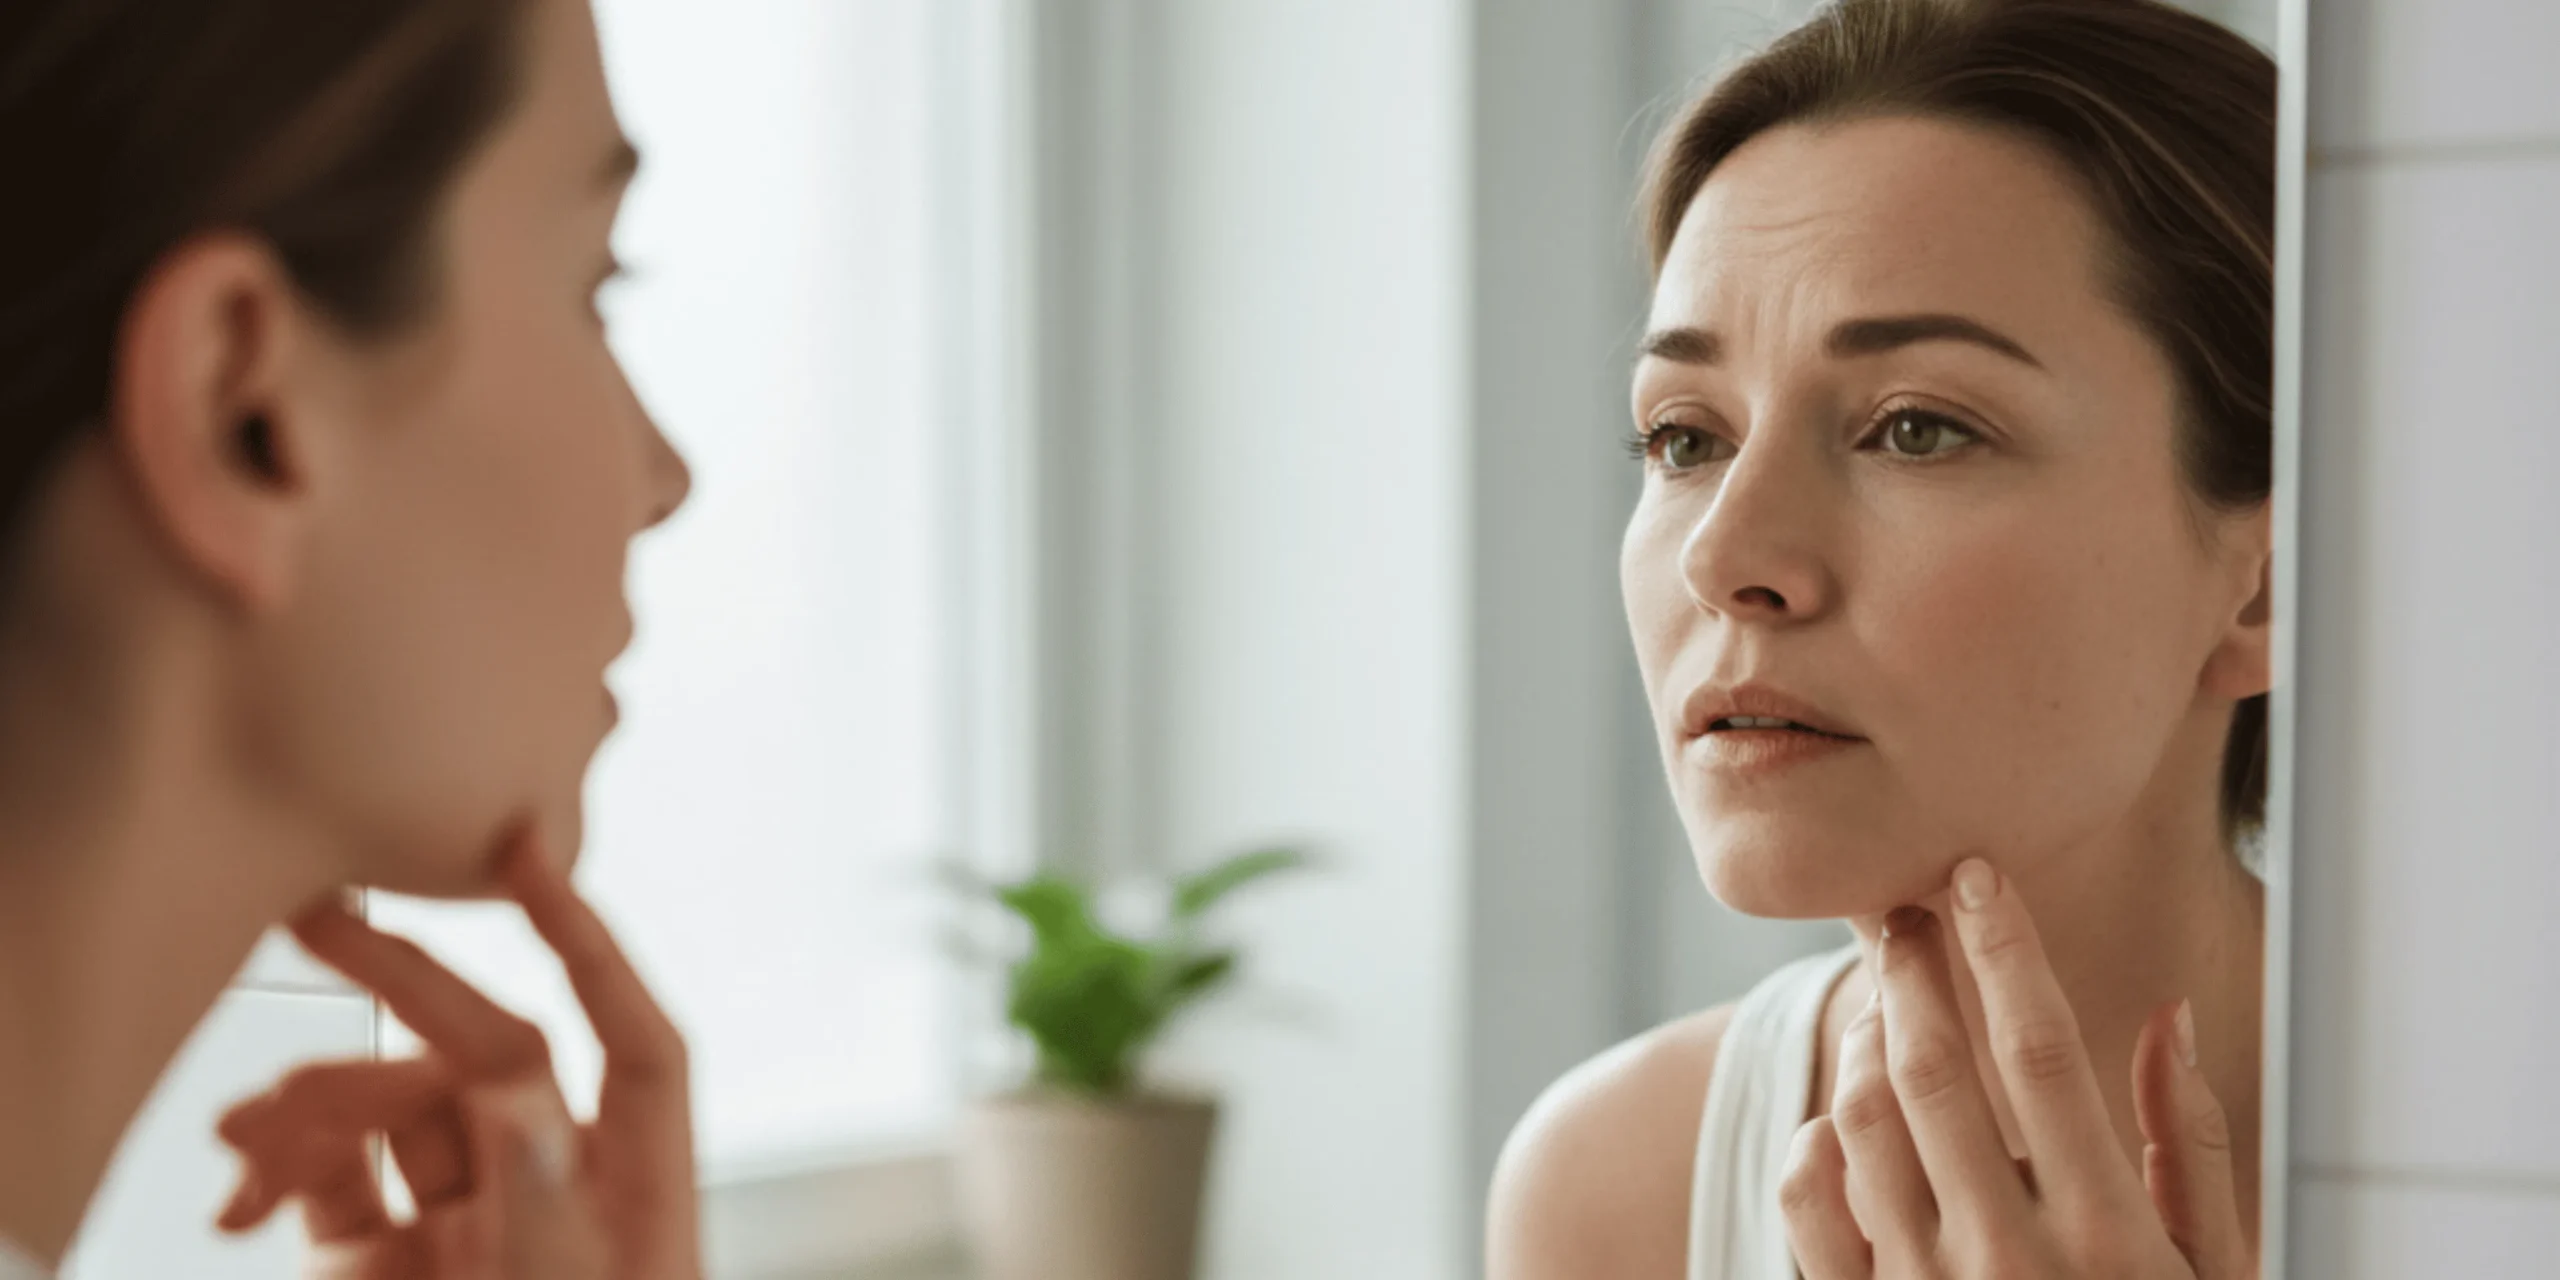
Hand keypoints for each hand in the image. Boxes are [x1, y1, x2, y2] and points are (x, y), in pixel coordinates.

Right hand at [211, 832, 700, 1278]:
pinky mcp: (377, 1261)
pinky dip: (282, 1165)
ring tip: (246, 1127)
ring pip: (398, 1109)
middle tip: (321, 920)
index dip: (587, 942)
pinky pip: (333, 1179)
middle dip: (408, 982)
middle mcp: (554, 1196)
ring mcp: (465, 1222)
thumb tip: (526, 1123)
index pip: (637, 1045)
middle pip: (495, 1053)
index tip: (525, 854)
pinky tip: (240, 1193)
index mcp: (637, 1202)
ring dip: (319, 1099)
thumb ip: (543, 1216)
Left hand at [1779, 858, 2249, 1279]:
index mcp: (2111, 1235)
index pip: (2038, 1050)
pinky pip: (1810, 1208)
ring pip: (1863, 1121)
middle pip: (1932, 1066)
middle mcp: (2010, 1259)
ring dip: (1867, 1041)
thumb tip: (2169, 1018)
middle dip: (1914, 968)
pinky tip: (1845, 1114)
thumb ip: (2195, 1147)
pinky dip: (1816, 1142)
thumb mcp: (2220, 1273)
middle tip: (1909, 911)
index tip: (1976, 873)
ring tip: (1887, 1004)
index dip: (2002, 948)